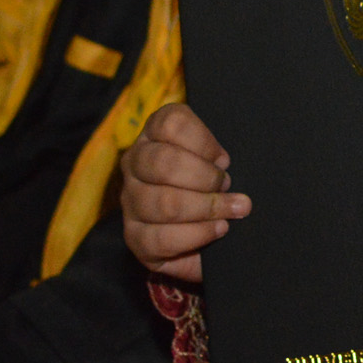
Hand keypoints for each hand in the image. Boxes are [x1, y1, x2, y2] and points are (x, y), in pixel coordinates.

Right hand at [121, 103, 246, 282]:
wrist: (198, 232)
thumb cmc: (210, 184)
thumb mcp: (215, 159)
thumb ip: (217, 155)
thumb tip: (222, 164)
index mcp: (154, 134)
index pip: (171, 124)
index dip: (204, 142)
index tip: (224, 160)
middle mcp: (135, 163)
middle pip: (164, 163)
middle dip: (206, 178)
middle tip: (228, 186)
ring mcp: (130, 200)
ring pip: (164, 203)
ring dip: (207, 208)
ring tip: (232, 211)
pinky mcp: (134, 237)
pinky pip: (161, 238)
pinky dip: (197, 234)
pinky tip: (218, 229)